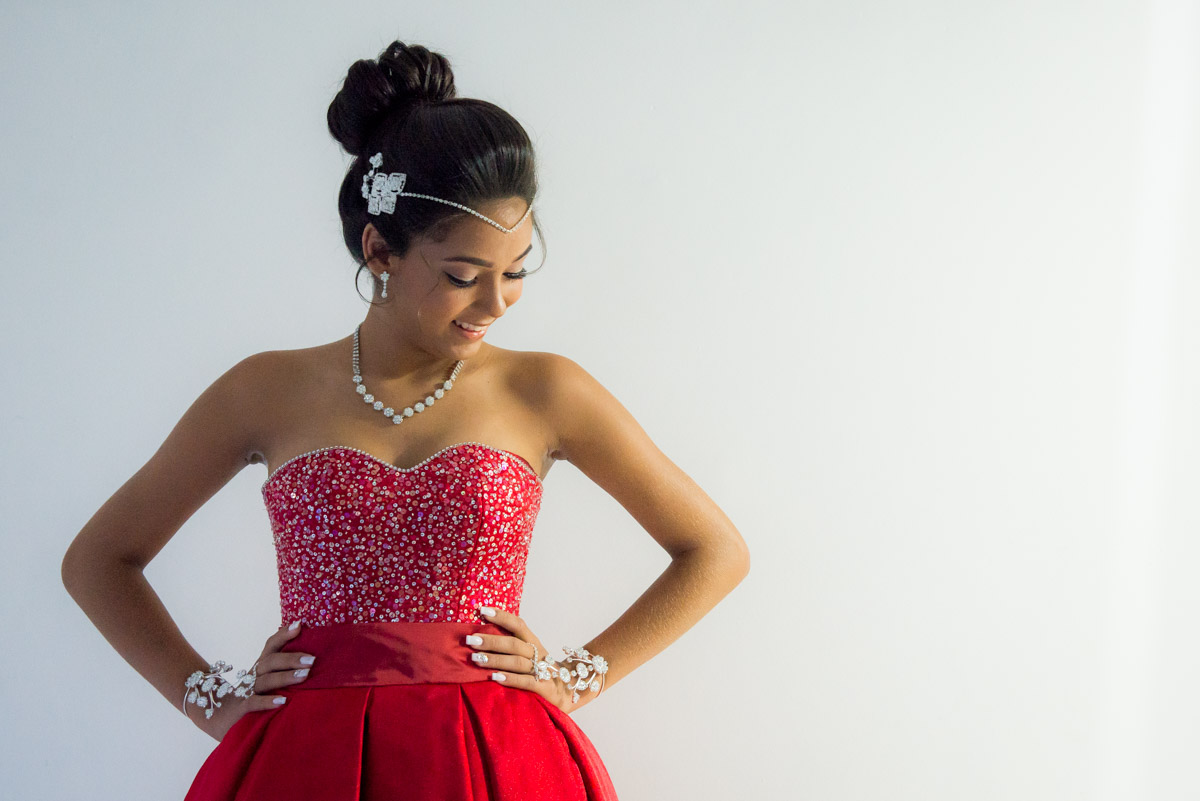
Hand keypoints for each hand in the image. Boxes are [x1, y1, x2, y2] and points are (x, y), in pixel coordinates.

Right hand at [185, 621, 315, 741]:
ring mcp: (246, 691)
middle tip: (312, 660)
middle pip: (271, 662)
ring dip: (285, 677)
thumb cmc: (253, 698)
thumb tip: (312, 660)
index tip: (299, 625)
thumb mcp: (268, 683)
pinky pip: (253, 703)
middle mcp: (253, 675)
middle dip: (291, 659)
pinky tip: (283, 701)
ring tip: (304, 675)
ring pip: (265, 681)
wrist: (219, 719)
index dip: (283, 635)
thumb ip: (284, 671)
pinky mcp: (240, 710)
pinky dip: (267, 702)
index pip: (271, 646)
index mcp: (260, 666)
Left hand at [469, 606, 581, 713]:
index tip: (482, 610)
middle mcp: (538, 653)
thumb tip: (481, 636)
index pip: (518, 624)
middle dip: (491, 641)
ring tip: (476, 659)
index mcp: (533, 642)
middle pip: (514, 643)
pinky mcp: (544, 688)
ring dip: (496, 659)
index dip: (501, 616)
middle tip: (470, 640)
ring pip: (517, 662)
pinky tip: (495, 678)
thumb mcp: (529, 655)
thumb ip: (511, 646)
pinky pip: (526, 682)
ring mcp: (542, 670)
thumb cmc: (540, 671)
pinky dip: (511, 679)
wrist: (569, 691)